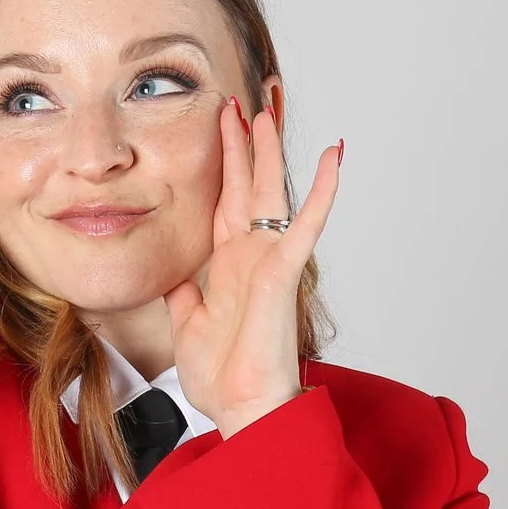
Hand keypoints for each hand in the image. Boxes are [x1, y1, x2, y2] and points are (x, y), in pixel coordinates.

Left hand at [165, 95, 340, 436]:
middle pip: (247, 185)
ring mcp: (269, 260)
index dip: (221, 164)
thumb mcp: (187, 322)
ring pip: (272, 193)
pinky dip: (321, 189)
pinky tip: (333, 154)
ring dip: (271, 152)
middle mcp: (250, 255)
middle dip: (241, 143)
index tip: (217, 127)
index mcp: (227, 264)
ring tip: (268, 110)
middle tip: (237, 101)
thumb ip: (184, 291)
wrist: (240, 407)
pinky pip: (305, 223)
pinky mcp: (283, 271)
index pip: (224, 201)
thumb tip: (173, 271)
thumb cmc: (222, 374)